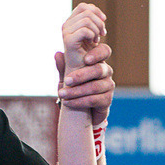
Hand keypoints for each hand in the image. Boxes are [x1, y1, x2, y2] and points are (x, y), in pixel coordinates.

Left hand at [58, 4, 113, 125]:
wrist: (83, 114)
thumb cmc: (75, 91)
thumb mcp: (66, 78)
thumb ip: (63, 67)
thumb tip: (56, 53)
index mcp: (95, 61)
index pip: (102, 51)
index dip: (96, 52)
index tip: (84, 58)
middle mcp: (105, 71)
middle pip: (100, 70)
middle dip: (81, 75)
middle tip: (65, 82)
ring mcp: (108, 86)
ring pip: (98, 86)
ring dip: (78, 92)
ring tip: (62, 96)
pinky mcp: (107, 101)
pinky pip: (97, 100)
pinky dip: (81, 102)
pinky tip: (69, 104)